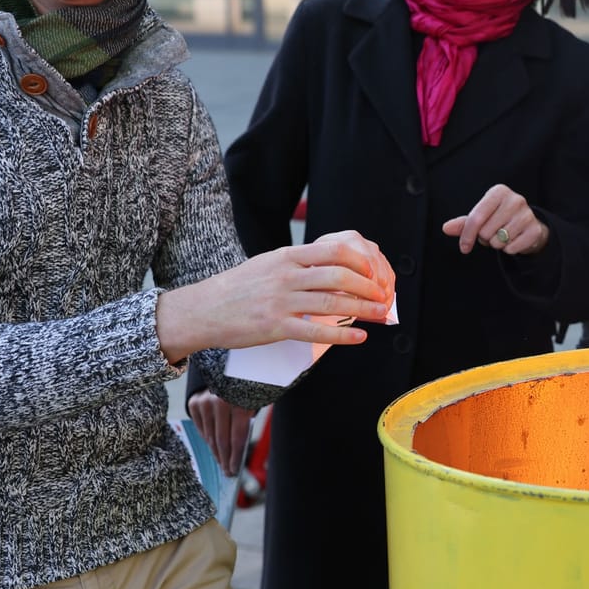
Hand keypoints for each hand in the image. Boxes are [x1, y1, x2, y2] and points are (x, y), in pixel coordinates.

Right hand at [155, 229, 394, 361]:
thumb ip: (299, 264)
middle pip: (339, 276)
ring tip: (381, 315)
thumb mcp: (269, 264)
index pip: (334, 251)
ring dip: (362, 310)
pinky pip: (315, 332)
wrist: (203, 310)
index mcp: (287, 257)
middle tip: (384, 297)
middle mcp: (286, 276)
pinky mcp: (275, 327)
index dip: (361, 262)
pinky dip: (342, 335)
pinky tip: (360, 337)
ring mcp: (281, 302)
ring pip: (331, 304)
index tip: (375, 273)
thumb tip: (334, 268)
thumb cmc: (239, 287)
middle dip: (368, 288)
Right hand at [187, 390, 257, 477]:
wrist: (234, 367)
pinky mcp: (195, 402)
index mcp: (239, 403)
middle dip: (224, 459)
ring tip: (221, 462)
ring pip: (209, 436)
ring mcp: (205, 401)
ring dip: (215, 451)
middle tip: (227, 472)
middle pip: (221, 440)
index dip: (235, 457)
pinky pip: (201, 427)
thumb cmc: (247, 388)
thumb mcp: (254, 403)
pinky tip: (213, 446)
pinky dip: (207, 437)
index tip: (234, 471)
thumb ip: (246, 423)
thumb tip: (236, 453)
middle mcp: (219, 402)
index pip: (236, 438)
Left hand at [443, 184, 548, 254]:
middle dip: (486, 238)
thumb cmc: (499, 219)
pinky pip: (511, 248)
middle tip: (493, 233)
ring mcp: (527, 214)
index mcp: (499, 192)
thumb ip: (464, 223)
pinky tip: (513, 240)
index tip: (464, 247)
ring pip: (499, 241)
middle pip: (486, 232)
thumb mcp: (481, 217)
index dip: (467, 235)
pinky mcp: (535, 230)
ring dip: (497, 244)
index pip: (476, 218)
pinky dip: (509, 249)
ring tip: (502, 235)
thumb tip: (446, 228)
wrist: (528, 225)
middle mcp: (515, 199)